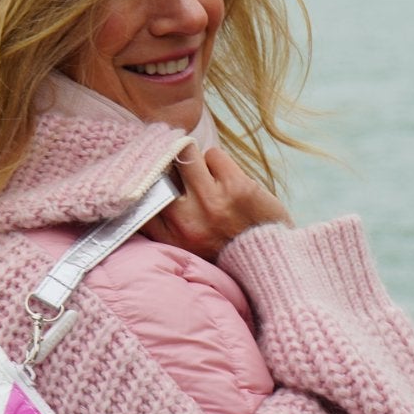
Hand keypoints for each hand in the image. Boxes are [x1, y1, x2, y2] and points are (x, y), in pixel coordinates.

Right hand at [145, 145, 289, 261]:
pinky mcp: (235, 186)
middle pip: (159, 170)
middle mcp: (186, 220)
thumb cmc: (227, 250)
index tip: (151, 175)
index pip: (142, 201)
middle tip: (177, 165)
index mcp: (172, 238)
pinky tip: (227, 177)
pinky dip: (218, 161)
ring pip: (185, 154)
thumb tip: (153, 180)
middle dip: (167, 163)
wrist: (271, 259)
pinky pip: (213, 154)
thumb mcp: (188, 246)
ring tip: (207, 174)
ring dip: (195, 159)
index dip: (144, 182)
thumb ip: (168, 222)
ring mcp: (210, 201)